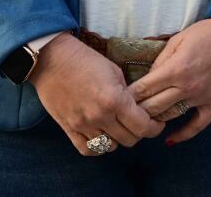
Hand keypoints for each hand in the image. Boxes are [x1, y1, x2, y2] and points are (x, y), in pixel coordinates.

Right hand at [29, 32, 163, 155]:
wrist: (53, 60)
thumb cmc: (87, 61)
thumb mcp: (116, 72)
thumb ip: (127, 94)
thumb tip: (137, 108)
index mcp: (115, 100)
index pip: (142, 126)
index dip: (154, 128)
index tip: (157, 124)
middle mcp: (100, 116)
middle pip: (129, 139)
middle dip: (139, 133)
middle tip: (139, 124)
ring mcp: (82, 125)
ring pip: (109, 147)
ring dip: (118, 139)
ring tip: (120, 128)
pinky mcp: (68, 128)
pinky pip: (87, 150)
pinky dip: (98, 148)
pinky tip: (103, 137)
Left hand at [127, 18, 210, 143]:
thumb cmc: (208, 32)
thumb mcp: (179, 39)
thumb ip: (161, 60)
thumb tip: (147, 78)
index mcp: (175, 69)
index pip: (142, 90)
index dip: (128, 97)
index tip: (119, 99)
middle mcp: (186, 86)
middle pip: (152, 108)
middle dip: (136, 111)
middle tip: (126, 112)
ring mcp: (201, 96)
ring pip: (170, 117)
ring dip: (155, 120)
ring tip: (145, 120)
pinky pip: (198, 125)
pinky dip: (183, 134)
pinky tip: (171, 139)